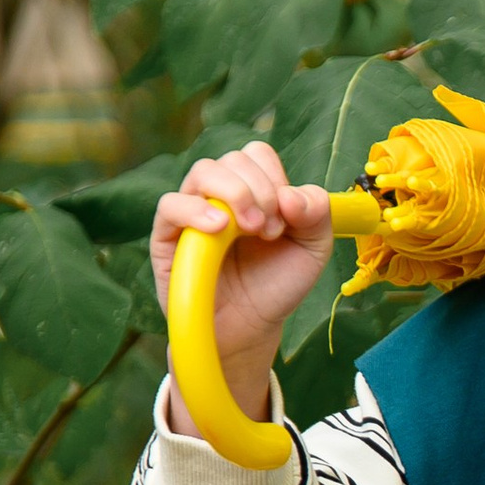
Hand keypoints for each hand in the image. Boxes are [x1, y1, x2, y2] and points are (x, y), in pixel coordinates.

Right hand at [149, 144, 336, 432]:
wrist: (250, 328)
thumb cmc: (276, 285)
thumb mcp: (312, 249)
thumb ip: (317, 214)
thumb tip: (291, 195)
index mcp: (253, 190)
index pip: (256, 155)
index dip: (274, 177)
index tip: (286, 217)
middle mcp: (220, 195)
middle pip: (232, 158)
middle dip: (259, 189)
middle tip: (270, 230)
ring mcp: (192, 211)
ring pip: (203, 172)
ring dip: (234, 194)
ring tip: (251, 228)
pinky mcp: (167, 236)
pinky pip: (170, 205)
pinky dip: (195, 210)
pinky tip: (219, 228)